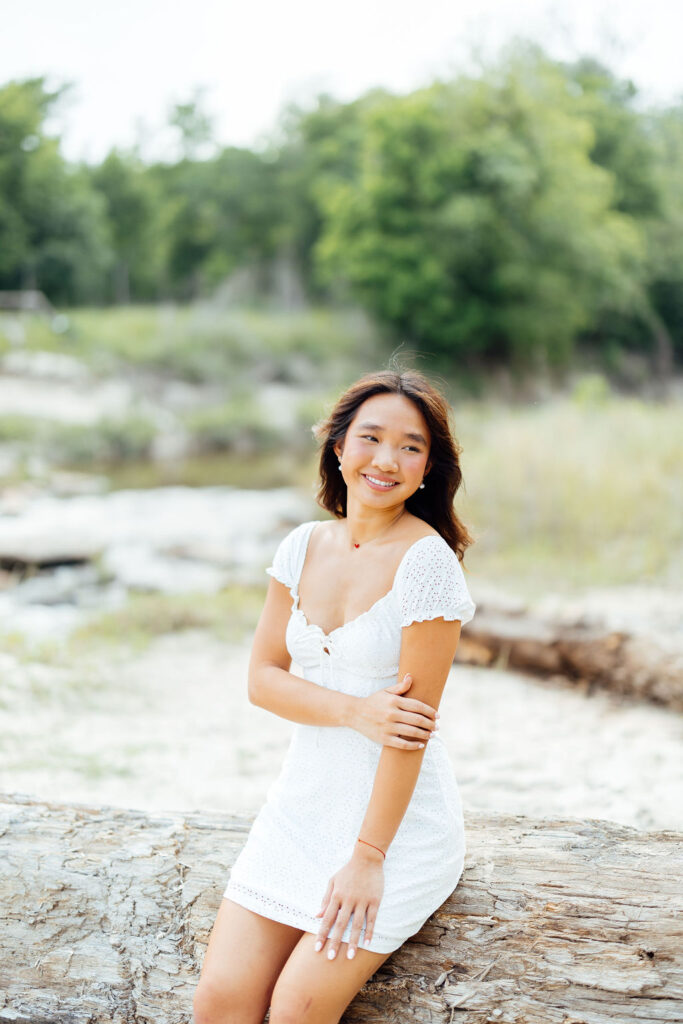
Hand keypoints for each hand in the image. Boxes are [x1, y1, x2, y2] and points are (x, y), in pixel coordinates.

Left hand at [314, 844, 384, 959]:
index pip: (327, 919)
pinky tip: (367, 943)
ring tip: (349, 956)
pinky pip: (372, 919)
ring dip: (352, 941)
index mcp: (336, 895)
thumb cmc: (348, 870)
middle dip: (335, 942)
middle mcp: (348, 900)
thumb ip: (325, 899)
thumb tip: (317, 915)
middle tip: (330, 958)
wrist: (367, 858)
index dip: (321, 934)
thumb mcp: (333, 881)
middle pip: (340, 924)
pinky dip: (369, 931)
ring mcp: (362, 900)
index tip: (317, 949)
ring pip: (356, 924)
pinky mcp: (374, 900)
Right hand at [352, 674, 438, 748]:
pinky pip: (401, 744)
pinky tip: (420, 744)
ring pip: (411, 732)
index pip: (417, 706)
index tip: (437, 715)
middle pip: (417, 720)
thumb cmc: (373, 702)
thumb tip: (411, 676)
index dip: (430, 711)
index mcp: (393, 701)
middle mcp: (391, 714)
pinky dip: (413, 745)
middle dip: (430, 724)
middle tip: (437, 727)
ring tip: (431, 735)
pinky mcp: (383, 738)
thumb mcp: (385, 692)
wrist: (354, 713)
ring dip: (425, 734)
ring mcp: (387, 727)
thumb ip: (400, 687)